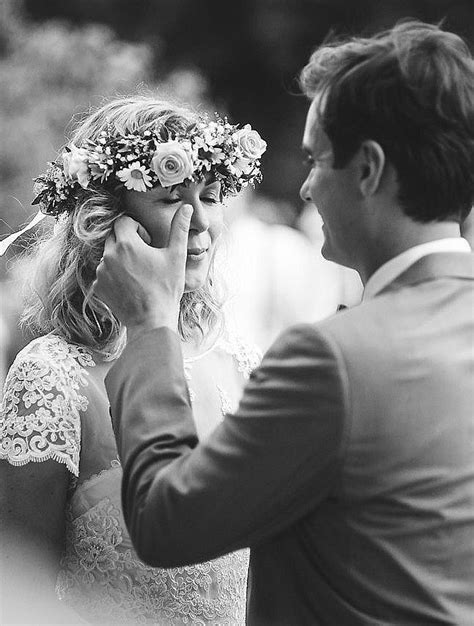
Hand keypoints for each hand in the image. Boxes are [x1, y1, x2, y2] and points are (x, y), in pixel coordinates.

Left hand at [93, 204, 192, 340]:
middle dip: (129, 242)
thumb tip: (186, 207)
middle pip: (114, 237)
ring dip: (121, 259)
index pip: (124, 221)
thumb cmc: (166, 288)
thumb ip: (179, 228)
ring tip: (139, 275)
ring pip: (109, 255)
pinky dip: (115, 275)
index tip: (149, 244)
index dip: (138, 229)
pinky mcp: (98, 287)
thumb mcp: (176, 256)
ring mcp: (101, 272)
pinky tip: (131, 286)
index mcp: (126, 244)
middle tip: (145, 259)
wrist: (152, 321)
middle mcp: (108, 255)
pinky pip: (104, 273)